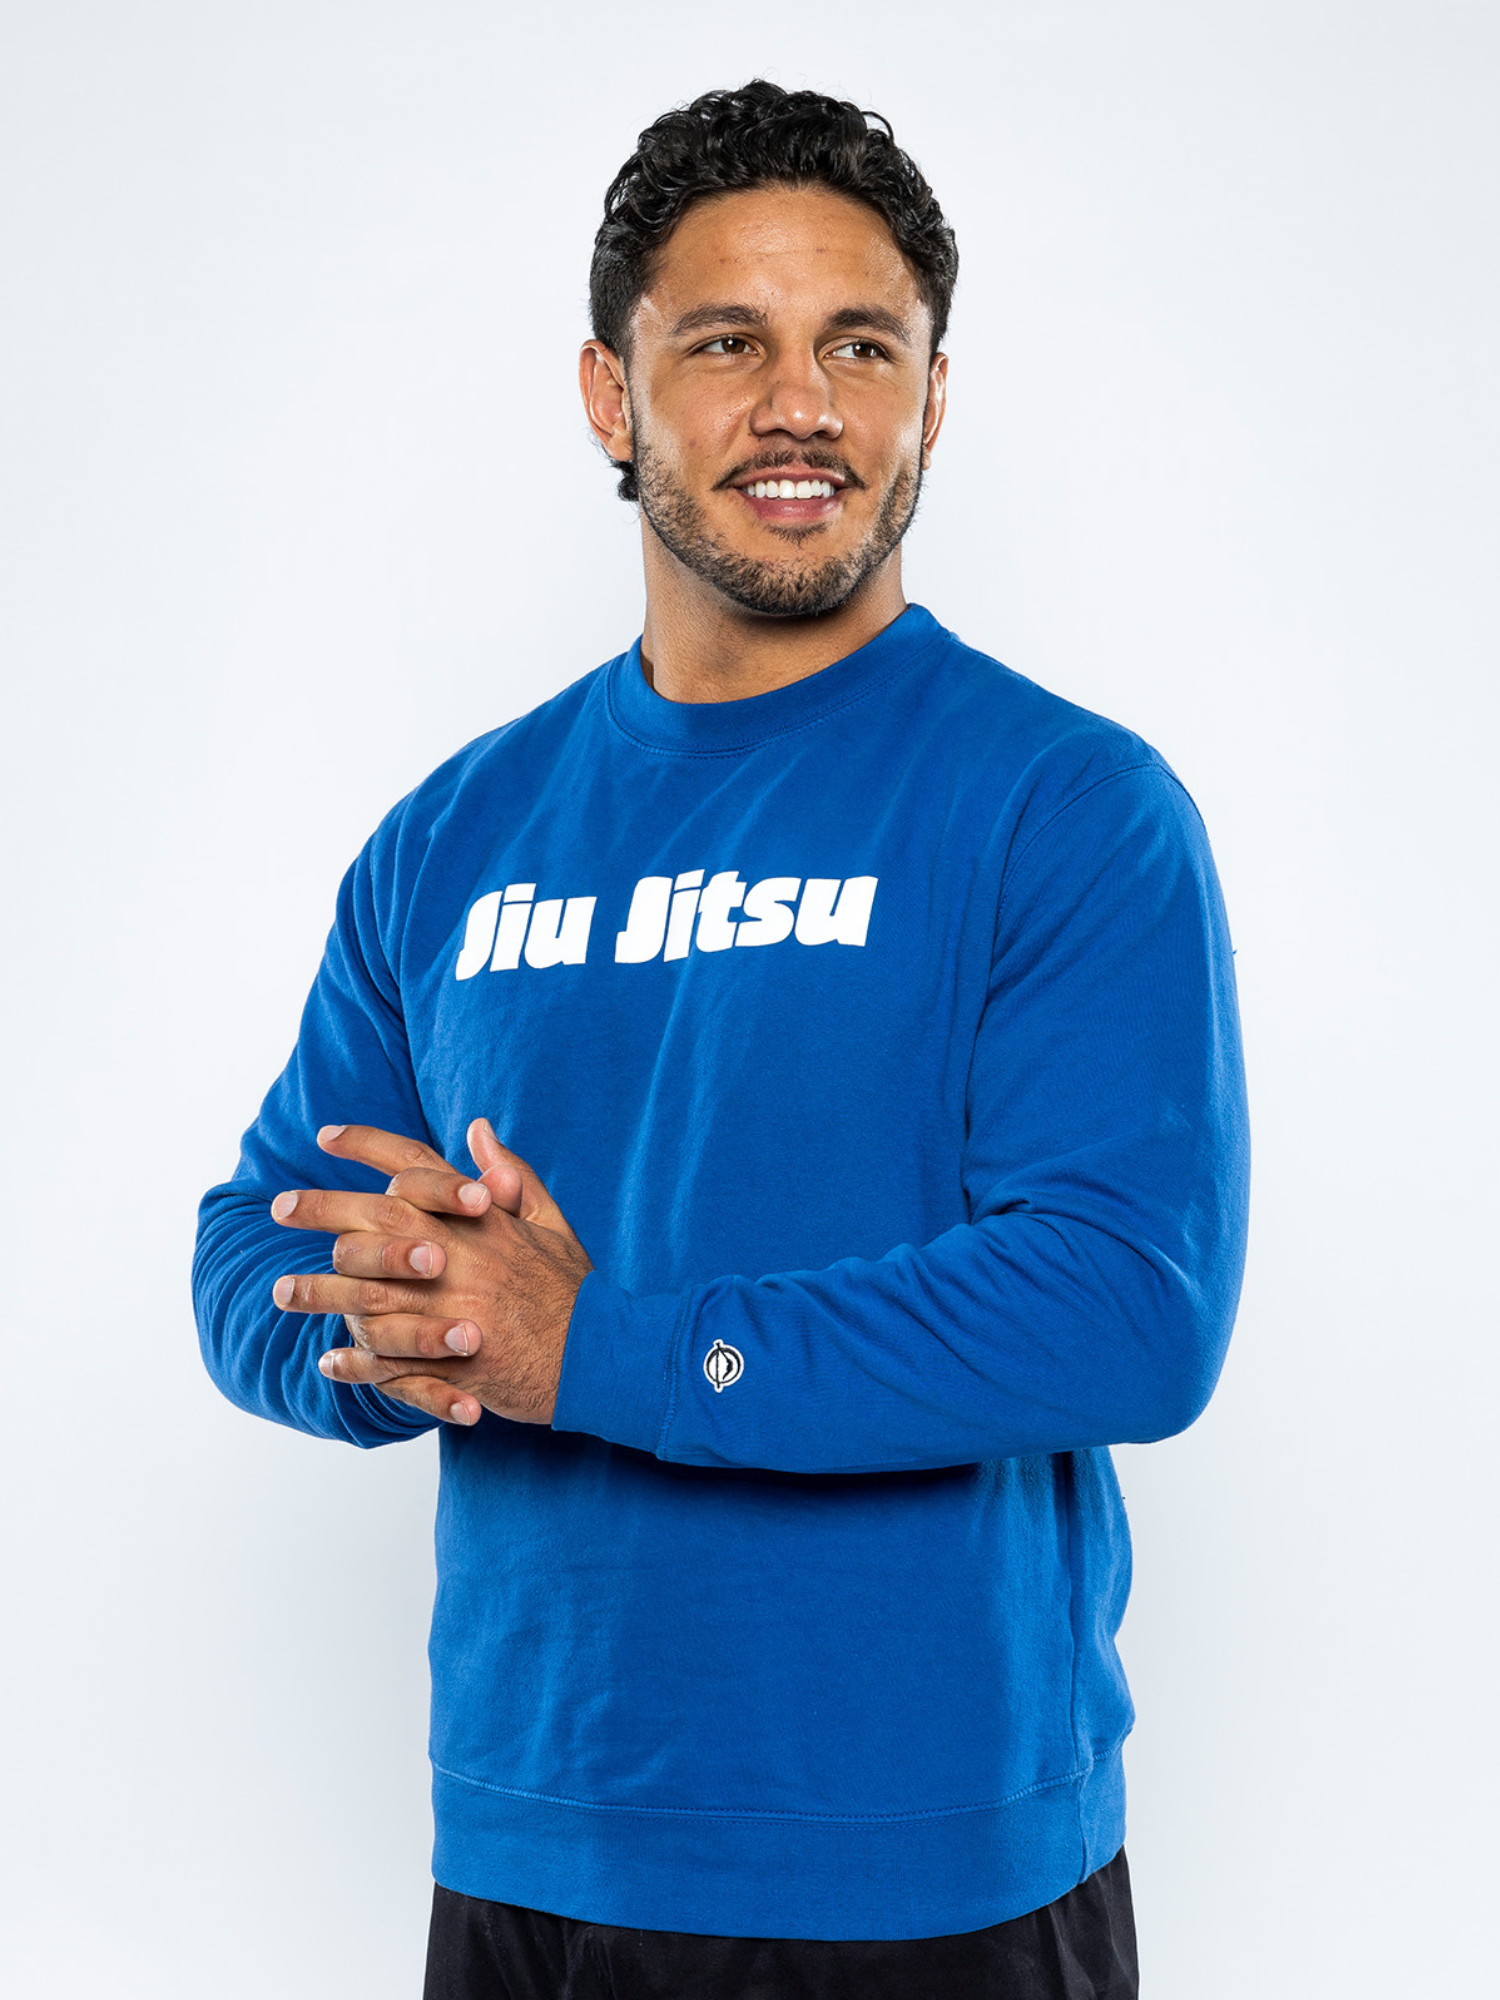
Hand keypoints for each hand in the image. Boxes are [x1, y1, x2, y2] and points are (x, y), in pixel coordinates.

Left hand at [269, 1120, 592, 1426]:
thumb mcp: (551, 1223)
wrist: (597, 1358)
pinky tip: (329, 1360)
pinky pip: (384, 1358)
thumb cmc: (573, 1292)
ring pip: (364, 1293)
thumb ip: (512, 1175)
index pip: (415, 1165)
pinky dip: (353, 1362)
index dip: (367, 1144)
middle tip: (281, 1207)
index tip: (326, 1135)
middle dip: (320, 1208)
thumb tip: (478, 1128)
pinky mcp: (446, 1357)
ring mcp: (448, 1306)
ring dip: (317, 1292)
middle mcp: (457, 1253)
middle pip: (372, 1219)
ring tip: (282, 1292)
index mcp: (479, 1217)